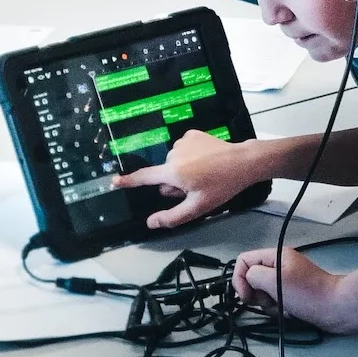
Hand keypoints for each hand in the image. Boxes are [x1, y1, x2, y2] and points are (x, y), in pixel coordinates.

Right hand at [113, 128, 260, 228]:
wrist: (243, 161)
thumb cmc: (221, 186)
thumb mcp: (198, 207)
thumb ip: (172, 217)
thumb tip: (150, 223)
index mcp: (172, 172)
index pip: (144, 178)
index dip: (128, 181)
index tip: (114, 181)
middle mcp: (173, 154)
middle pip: (164, 174)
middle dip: (174, 183)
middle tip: (196, 187)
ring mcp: (182, 141)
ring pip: (174, 162)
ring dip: (183, 170)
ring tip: (205, 173)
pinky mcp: (191, 134)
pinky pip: (183, 149)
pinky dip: (191, 156)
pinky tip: (206, 160)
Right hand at [232, 245, 339, 325]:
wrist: (337, 308)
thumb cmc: (306, 293)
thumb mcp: (274, 280)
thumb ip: (253, 275)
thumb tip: (248, 279)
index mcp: (275, 256)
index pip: (244, 261)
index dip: (239, 278)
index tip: (246, 296)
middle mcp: (279, 266)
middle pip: (252, 278)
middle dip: (255, 294)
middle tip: (268, 301)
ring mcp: (286, 281)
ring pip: (262, 293)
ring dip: (268, 304)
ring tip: (283, 307)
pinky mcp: (293, 296)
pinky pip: (275, 302)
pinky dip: (279, 310)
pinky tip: (291, 312)